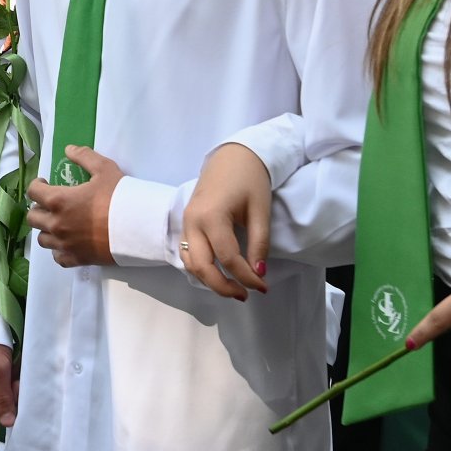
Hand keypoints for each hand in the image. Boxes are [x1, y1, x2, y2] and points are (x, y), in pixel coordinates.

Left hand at [27, 146, 120, 266]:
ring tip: (58, 223)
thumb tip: (68, 149)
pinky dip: (58, 250)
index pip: (33, 192)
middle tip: (51, 204)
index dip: (37, 185)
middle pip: (33, 218)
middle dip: (39, 208)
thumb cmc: (119, 196)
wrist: (138, 226)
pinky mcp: (76, 259)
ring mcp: (65, 244)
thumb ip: (84, 156)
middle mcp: (56, 224)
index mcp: (58, 201)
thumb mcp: (104, 168)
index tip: (44, 183)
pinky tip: (67, 242)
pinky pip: (57, 257)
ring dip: (47, 229)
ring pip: (42, 239)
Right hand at [180, 141, 272, 299]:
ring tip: (234, 288)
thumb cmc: (250, 179)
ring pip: (191, 263)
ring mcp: (186, 222)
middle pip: (202, 266)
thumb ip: (259, 244)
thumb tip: (259, 274)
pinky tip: (220, 272)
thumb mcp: (260, 211)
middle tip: (245, 295)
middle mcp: (192, 222)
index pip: (228, 258)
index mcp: (212, 216)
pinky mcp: (187, 222)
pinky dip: (202, 268)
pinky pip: (189, 253)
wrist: (233, 155)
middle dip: (223, 287)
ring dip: (210, 280)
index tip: (264, 287)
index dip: (247, 277)